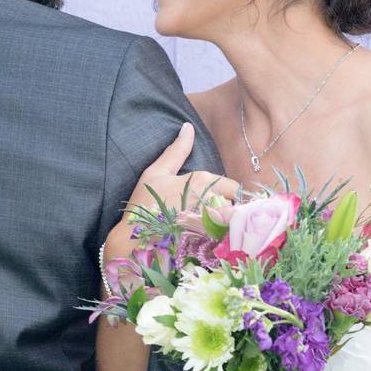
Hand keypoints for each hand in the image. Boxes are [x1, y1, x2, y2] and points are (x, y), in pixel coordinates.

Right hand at [107, 122, 238, 255]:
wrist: (134, 240)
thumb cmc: (144, 205)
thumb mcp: (155, 174)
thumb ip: (176, 151)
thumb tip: (188, 127)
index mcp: (202, 181)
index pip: (233, 186)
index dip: (226, 194)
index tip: (212, 203)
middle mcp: (213, 200)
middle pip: (236, 206)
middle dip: (228, 211)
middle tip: (211, 218)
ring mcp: (213, 224)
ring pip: (233, 223)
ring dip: (226, 226)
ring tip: (208, 233)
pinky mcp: (211, 244)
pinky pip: (229, 239)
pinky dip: (224, 240)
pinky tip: (209, 244)